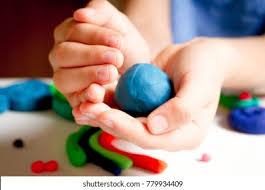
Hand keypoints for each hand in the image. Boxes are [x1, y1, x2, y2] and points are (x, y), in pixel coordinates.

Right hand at [49, 0, 149, 106]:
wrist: (136, 65)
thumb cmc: (122, 43)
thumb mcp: (116, 22)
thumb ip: (100, 12)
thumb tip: (80, 14)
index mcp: (67, 35)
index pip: (73, 32)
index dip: (95, 36)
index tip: (119, 42)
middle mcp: (61, 58)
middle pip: (64, 55)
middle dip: (92, 56)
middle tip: (117, 58)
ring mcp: (65, 80)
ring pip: (63, 79)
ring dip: (88, 76)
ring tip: (112, 73)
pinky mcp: (75, 99)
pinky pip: (73, 102)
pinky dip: (84, 99)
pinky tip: (98, 94)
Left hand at [73, 38, 227, 150]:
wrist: (197, 56)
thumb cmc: (204, 69)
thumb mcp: (199, 86)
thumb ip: (182, 109)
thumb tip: (154, 127)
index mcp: (184, 135)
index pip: (151, 139)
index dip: (126, 129)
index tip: (105, 115)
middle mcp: (166, 132)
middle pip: (132, 132)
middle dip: (107, 122)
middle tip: (86, 108)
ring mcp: (152, 120)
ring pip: (123, 122)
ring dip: (101, 114)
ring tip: (82, 104)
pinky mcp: (142, 106)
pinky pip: (122, 107)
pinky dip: (105, 102)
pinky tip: (89, 95)